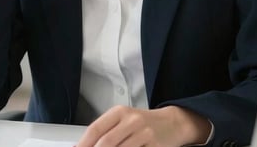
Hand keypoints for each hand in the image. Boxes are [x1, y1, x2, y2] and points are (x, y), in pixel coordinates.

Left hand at [75, 105, 210, 146]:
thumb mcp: (123, 120)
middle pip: (106, 142)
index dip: (84, 143)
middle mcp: (132, 121)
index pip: (96, 129)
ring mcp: (145, 134)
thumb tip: (84, 145)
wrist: (172, 123)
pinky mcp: (155, 146)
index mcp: (120, 112)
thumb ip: (105, 131)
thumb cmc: (143, 123)